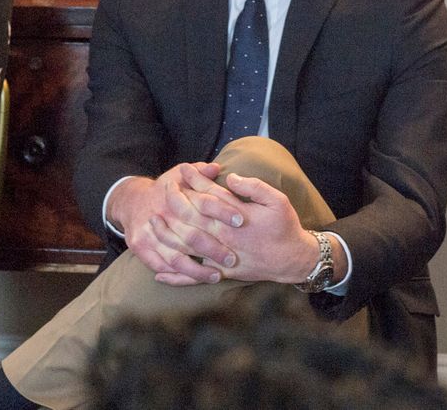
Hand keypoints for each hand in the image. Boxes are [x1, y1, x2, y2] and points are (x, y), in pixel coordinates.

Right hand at [108, 162, 246, 283]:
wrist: (131, 201)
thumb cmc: (165, 190)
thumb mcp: (179, 175)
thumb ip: (199, 172)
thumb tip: (217, 169)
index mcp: (175, 195)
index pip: (203, 202)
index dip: (222, 211)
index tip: (240, 220)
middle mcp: (162, 215)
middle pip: (191, 235)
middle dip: (214, 248)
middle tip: (233, 258)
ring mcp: (149, 233)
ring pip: (176, 257)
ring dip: (198, 269)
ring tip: (218, 276)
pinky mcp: (140, 247)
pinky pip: (161, 266)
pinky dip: (179, 275)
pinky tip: (196, 279)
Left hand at [152, 170, 318, 285]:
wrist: (294, 260)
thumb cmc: (284, 227)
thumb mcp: (277, 200)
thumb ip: (253, 187)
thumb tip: (229, 177)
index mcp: (236, 217)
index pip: (208, 195)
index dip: (194, 181)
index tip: (182, 169)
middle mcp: (224, 236)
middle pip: (192, 218)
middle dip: (174, 202)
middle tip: (161, 188)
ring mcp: (221, 256)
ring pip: (188, 246)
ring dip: (168, 234)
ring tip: (153, 222)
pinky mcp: (222, 273)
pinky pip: (195, 276)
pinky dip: (176, 277)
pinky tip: (159, 274)